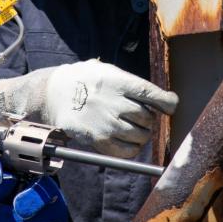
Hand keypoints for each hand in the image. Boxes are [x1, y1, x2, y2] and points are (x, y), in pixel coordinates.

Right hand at [0, 59, 178, 157]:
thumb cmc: (83, 80)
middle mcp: (113, 102)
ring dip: (141, 134)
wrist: (52, 94)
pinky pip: (127, 151)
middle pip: (148, 117)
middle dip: (148, 118)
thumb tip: (161, 98)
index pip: (151, 94)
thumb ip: (130, 83)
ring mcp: (105, 122)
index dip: (167, 102)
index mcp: (117, 81)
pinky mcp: (98, 140)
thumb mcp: (104, 70)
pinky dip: (132, 148)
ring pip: (140, 135)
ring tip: (132, 128)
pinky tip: (126, 140)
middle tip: (140, 116)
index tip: (171, 106)